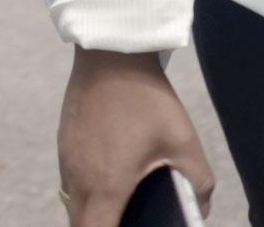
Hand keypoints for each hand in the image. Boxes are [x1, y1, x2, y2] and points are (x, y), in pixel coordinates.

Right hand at [57, 48, 213, 226]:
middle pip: (80, 225)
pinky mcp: (64, 145)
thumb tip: (199, 209)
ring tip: (123, 206)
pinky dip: (88, 192)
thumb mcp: (184, 143)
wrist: (112, 54)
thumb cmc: (148, 99)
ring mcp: (67, 161)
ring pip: (73, 205)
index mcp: (107, 185)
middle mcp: (79, 178)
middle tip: (131, 222)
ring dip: (93, 213)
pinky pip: (71, 183)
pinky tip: (112, 178)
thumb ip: (198, 185)